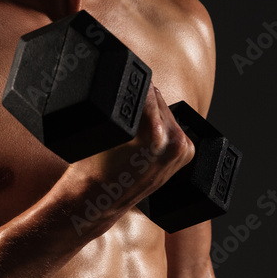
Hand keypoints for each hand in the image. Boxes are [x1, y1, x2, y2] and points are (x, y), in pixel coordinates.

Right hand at [65, 83, 193, 213]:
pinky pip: (172, 128)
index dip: (129, 80)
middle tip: (122, 115)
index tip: (123, 77)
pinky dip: (160, 129)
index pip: (146, 88)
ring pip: (165, 112)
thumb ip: (124, 100)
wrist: (97, 201)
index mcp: (153, 132)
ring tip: (131, 133)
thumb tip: (135, 78)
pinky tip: (144, 141)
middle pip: (157, 98)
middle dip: (140, 101)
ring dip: (151, 115)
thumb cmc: (92, 166)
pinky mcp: (185, 155)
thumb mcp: (106, 127)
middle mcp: (173, 141)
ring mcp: (181, 150)